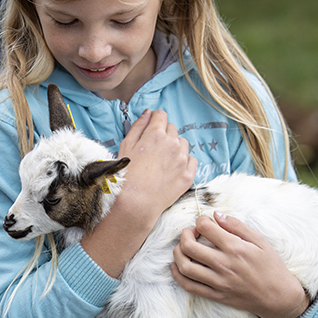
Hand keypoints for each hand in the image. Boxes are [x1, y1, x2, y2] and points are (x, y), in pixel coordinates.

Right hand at [117, 109, 197, 224]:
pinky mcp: (188, 175)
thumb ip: (138, 126)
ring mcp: (182, 159)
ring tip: (162, 160)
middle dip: (164, 133)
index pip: (161, 115)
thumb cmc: (127, 175)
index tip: (152, 125)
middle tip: (153, 148)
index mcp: (155, 134)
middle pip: (172, 128)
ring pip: (183, 143)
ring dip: (175, 147)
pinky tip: (172, 168)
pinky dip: (184, 161)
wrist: (136, 203)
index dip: (155, 119)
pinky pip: (191, 160)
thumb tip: (148, 113)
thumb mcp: (126, 145)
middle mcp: (172, 143)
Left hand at [171, 212, 309, 317]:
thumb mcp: (259, 240)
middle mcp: (223, 264)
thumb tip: (216, 214)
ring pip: (185, 266)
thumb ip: (236, 225)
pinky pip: (189, 286)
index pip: (204, 227)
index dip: (201, 220)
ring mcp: (218, 282)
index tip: (204, 222)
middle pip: (188, 245)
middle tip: (191, 232)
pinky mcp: (216, 296)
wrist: (279, 298)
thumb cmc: (271, 266)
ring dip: (178, 252)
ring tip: (184, 247)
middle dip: (185, 233)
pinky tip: (177, 266)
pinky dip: (178, 275)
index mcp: (234, 248)